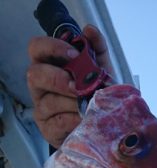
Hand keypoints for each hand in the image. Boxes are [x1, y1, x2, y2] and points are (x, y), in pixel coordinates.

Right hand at [27, 25, 114, 148]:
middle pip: (35, 74)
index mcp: (48, 64)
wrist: (102, 124)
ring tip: (89, 105)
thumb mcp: (99, 69)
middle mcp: (39, 84)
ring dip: (72, 103)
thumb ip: (96, 48)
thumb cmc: (95, 93)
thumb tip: (89, 30)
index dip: (53, 47)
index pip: (37, 47)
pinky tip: (85, 119)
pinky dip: (74, 120)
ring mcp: (41, 107)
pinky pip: (58, 122)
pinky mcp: (48, 128)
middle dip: (58, 79)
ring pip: (49, 101)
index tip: (74, 54)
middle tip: (78, 86)